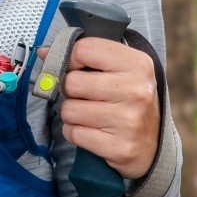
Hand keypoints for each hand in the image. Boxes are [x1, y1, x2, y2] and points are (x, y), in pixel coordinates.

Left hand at [51, 37, 159, 179]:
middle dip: (70, 90)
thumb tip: (43, 52)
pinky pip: (73, 133)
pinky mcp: (119, 147)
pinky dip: (75, 132)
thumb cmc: (128, 99)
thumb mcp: (119, 69)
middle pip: (71, 82)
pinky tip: (92, 131)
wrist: (152, 144)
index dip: (69, 57)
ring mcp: (128, 120)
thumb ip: (84, 55)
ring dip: (72, 113)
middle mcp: (135, 90)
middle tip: (84, 95)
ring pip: (69, 110)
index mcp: (137, 64)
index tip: (73, 66)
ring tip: (90, 114)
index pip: (84, 49)